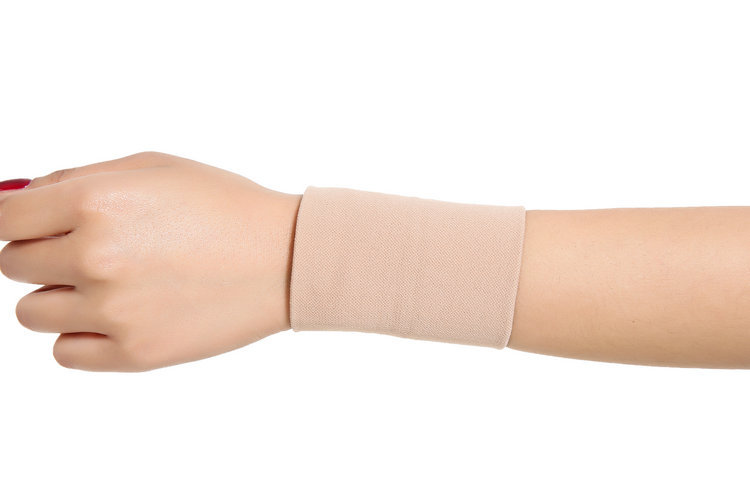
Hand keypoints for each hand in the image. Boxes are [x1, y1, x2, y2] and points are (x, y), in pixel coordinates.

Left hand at [0, 152, 300, 371]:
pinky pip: (64, 352)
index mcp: (97, 201)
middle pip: (14, 264)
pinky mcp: (134, 353)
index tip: (32, 226)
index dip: (17, 219)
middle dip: (46, 253)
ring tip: (111, 284)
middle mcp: (97, 256)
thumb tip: (13, 197)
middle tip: (97, 249)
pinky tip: (121, 314)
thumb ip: (75, 178)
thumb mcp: (153, 167)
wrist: (285, 258)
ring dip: (60, 295)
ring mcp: (114, 310)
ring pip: (31, 312)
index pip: (3, 218)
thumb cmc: (226, 207)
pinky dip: (83, 334)